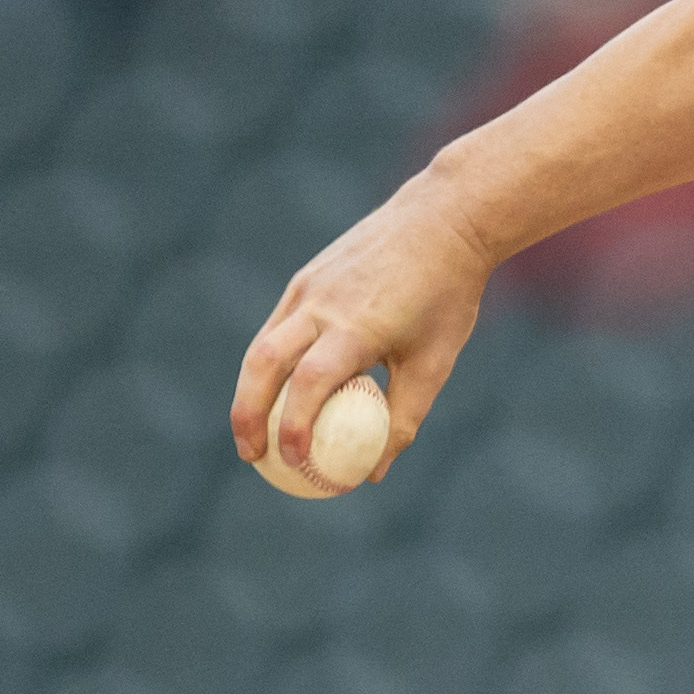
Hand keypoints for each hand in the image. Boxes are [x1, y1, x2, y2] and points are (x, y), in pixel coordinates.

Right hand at [230, 173, 495, 480]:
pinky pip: (277, 327)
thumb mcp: (435, 361)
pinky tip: (276, 389)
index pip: (311, 383)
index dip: (294, 426)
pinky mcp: (305, 278)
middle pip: (264, 364)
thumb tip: (374, 473)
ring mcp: (308, 287)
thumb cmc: (446, 297)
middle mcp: (322, 304)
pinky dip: (269, 362)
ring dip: (250, 390)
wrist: (441, 221)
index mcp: (357, 326)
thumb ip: (404, 417)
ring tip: (254, 429)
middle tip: (251, 455)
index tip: (291, 463)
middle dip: (247, 413)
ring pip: (262, 345)